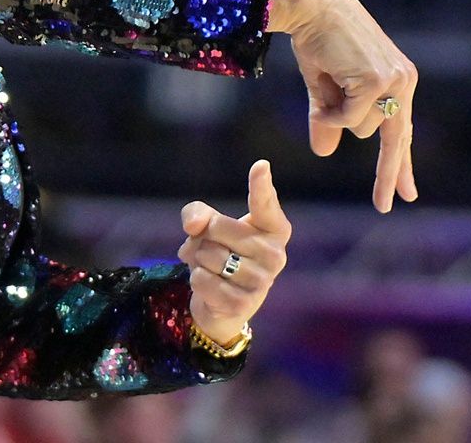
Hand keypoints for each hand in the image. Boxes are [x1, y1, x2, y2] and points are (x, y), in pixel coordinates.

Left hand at [178, 160, 291, 346]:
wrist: (221, 302)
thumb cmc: (221, 252)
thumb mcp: (206, 225)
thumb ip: (197, 213)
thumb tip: (195, 225)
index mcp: (274, 229)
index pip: (265, 205)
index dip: (261, 185)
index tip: (261, 166)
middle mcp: (276, 255)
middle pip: (217, 228)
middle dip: (202, 236)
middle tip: (210, 247)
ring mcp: (262, 282)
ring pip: (207, 255)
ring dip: (197, 260)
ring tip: (209, 267)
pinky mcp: (244, 305)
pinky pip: (201, 279)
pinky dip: (196, 280)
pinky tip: (209, 286)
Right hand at [270, 0, 418, 212]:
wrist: (311, 5)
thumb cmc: (317, 40)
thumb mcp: (324, 88)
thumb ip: (328, 120)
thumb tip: (325, 153)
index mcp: (398, 80)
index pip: (402, 130)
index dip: (402, 165)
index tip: (407, 193)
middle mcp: (403, 81)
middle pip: (394, 141)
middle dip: (387, 175)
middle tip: (386, 206)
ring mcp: (394, 81)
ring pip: (362, 129)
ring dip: (336, 114)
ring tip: (326, 79)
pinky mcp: (377, 82)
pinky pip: (348, 118)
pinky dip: (329, 110)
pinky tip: (323, 82)